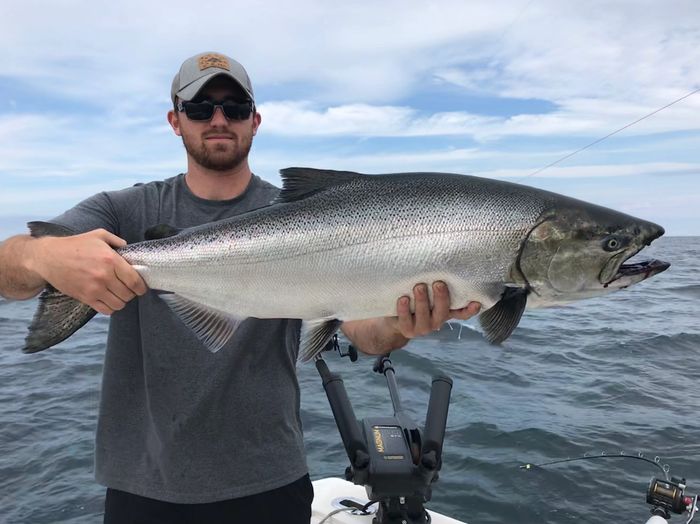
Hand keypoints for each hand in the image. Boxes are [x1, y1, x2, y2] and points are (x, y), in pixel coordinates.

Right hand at [28, 229, 147, 314]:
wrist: (48, 257)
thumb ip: (117, 241)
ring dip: (121, 301)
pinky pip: (106, 310)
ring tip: (118, 294)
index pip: (134, 281)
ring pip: (119, 304)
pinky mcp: (85, 298)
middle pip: (128, 294)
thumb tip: (128, 249)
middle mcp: (104, 276)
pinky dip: (110, 308)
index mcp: (111, 260)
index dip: (141, 287)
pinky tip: (108, 300)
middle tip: (128, 289)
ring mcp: (94, 289)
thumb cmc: (74, 245)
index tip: (141, 288)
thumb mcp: (98, 235)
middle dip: (131, 293)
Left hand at [395, 281, 480, 337]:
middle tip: (438, 283)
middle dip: (441, 298)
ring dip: (422, 301)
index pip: (462, 314)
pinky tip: (403, 299)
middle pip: (442, 312)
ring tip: (419, 286)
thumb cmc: (414, 300)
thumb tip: (440, 259)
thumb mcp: (427, 293)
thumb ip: (435, 284)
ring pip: (424, 316)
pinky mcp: (407, 330)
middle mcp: (436, 321)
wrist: (395, 321)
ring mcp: (422, 327)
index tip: (476, 302)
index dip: (470, 310)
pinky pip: (405, 321)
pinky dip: (404, 310)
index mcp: (445, 312)